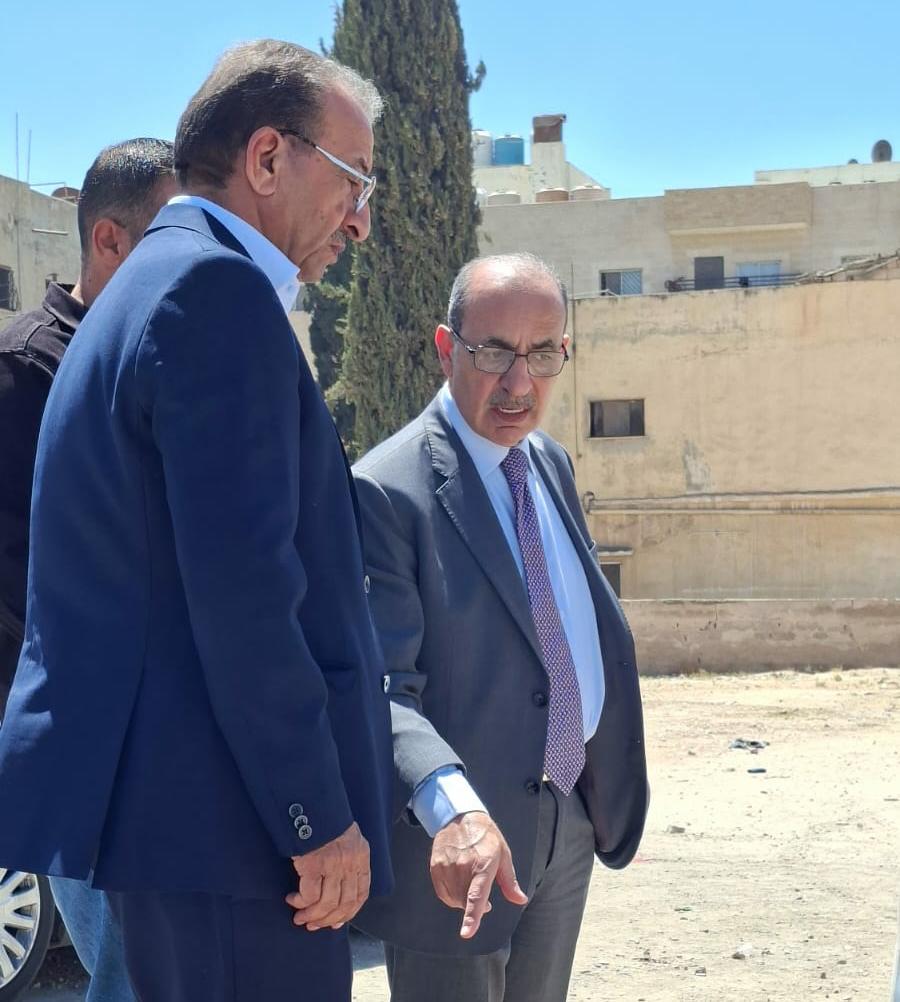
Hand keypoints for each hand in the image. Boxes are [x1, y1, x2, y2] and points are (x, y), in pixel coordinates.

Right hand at [285, 822, 369, 930]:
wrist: (311, 804)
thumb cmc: (326, 821)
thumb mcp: (348, 838)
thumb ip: (349, 860)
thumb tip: (339, 888)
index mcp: (361, 856)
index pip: (361, 893)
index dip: (349, 912)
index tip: (336, 922)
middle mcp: (350, 862)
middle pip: (344, 903)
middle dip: (327, 919)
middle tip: (312, 924)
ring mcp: (333, 865)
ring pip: (327, 904)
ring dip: (311, 915)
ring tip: (300, 917)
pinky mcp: (313, 865)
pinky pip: (309, 896)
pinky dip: (300, 903)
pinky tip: (293, 900)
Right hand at [430, 811, 527, 938]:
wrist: (459, 816)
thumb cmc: (486, 837)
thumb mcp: (503, 854)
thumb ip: (510, 882)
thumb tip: (521, 900)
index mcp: (483, 865)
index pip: (476, 896)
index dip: (472, 916)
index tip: (467, 933)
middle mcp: (463, 867)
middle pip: (466, 902)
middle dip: (476, 905)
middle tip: (483, 892)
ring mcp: (446, 867)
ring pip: (454, 900)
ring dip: (463, 900)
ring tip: (470, 882)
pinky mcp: (435, 867)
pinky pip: (443, 893)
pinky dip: (452, 895)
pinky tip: (458, 883)